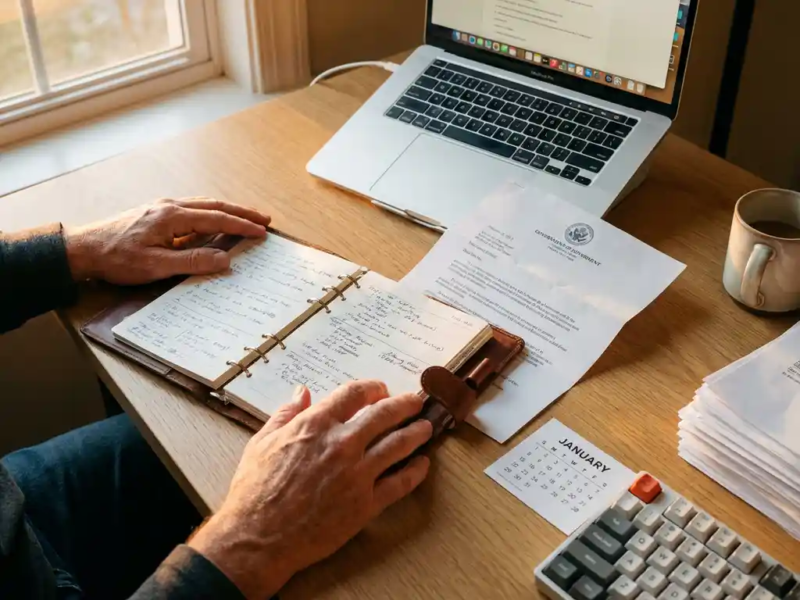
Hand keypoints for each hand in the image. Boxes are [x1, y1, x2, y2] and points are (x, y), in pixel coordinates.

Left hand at [64, 197, 270, 284]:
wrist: (83, 248)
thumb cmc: (116, 258)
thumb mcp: (156, 266)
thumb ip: (192, 261)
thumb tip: (224, 259)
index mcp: (172, 217)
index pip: (216, 219)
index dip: (241, 226)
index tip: (262, 231)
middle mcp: (169, 206)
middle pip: (214, 206)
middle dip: (241, 213)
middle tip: (263, 219)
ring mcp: (161, 208)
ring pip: (203, 205)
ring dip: (226, 211)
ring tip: (245, 218)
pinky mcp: (155, 214)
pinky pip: (191, 210)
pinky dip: (210, 214)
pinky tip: (213, 222)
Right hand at [189, 381, 432, 598]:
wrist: (258, 537)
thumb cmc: (255, 490)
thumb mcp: (262, 442)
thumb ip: (285, 414)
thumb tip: (301, 392)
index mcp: (316, 424)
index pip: (354, 394)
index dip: (372, 388)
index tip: (380, 390)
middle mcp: (342, 444)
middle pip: (384, 414)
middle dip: (403, 405)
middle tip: (415, 401)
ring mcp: (357, 474)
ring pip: (398, 445)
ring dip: (416, 433)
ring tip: (426, 427)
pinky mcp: (366, 504)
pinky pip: (400, 484)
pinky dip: (415, 472)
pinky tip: (423, 465)